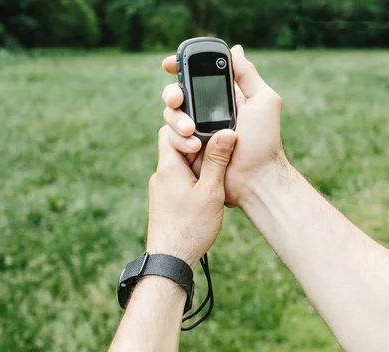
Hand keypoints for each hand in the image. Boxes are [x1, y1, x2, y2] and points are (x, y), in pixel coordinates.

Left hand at [147, 125, 236, 266]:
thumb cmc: (191, 227)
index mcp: (168, 167)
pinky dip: (195, 179)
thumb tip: (227, 133)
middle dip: (199, 148)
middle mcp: (161, 175)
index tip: (209, 140)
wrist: (171, 260)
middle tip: (218, 157)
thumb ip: (217, 161)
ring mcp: (162, 188)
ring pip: (180, 164)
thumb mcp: (210, 191)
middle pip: (177, 147)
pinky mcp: (165, 200)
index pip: (171, 132)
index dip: (190, 129)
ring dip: (199, 165)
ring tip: (217, 177)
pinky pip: (180, 179)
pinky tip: (209, 191)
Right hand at [161, 45, 286, 204]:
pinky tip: (193, 146)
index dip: (181, 68)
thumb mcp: (263, 101)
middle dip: (172, 93)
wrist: (256, 178)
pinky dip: (177, 139)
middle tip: (177, 99)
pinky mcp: (187, 151)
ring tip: (192, 130)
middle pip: (177, 94)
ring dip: (176, 119)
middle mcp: (206, 113)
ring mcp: (195, 132)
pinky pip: (169, 139)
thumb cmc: (264, 141)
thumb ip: (247, 75)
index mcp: (224, 98)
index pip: (197, 77)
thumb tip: (234, 50)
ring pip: (170, 116)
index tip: (169, 64)